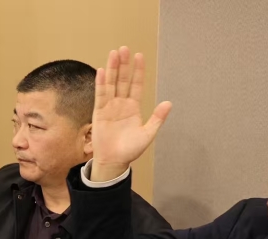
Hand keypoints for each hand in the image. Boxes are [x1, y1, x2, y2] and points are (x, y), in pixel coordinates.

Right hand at [90, 47, 171, 181]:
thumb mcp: (148, 134)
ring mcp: (109, 107)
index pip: (136, 85)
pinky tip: (102, 71)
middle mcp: (121, 104)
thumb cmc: (130, 150)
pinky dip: (101, 83)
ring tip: (113, 54)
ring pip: (111, 84)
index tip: (139, 56)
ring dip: (112, 69)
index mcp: (133, 108)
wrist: (114, 161)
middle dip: (124, 65)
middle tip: (124, 49)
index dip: (138, 71)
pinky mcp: (99, 113)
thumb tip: (169, 103)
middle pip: (123, 80)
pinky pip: (100, 95)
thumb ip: (157, 118)